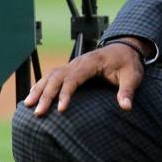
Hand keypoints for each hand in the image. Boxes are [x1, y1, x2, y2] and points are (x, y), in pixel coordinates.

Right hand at [23, 40, 144, 115]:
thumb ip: (128, 90)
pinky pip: (52, 76)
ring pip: (51, 75)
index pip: (74, 77)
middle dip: (46, 95)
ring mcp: (73, 64)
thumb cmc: (128, 63)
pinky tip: (32, 96)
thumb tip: (126, 107)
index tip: (61, 110)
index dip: (66, 93)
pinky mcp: (71, 69)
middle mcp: (78, 62)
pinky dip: (41, 85)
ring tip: (28, 105)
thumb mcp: (133, 76)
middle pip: (57, 77)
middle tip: (38, 113)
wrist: (125, 49)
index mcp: (92, 62)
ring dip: (39, 89)